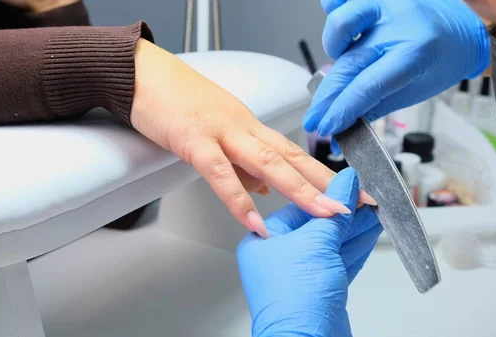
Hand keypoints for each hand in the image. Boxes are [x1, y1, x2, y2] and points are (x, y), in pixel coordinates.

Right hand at [130, 39, 354, 237]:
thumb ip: (242, 164)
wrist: (144, 74)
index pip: (296, 153)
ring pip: (267, 161)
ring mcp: (221, 132)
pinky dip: (238, 198)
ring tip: (322, 213)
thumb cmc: (179, 102)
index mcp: (251, 127)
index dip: (325, 175)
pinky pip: (219, 172)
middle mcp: (244, 128)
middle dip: (326, 184)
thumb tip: (264, 190)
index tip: (350, 194)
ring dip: (299, 189)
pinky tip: (254, 220)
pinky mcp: (194, 139)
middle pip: (292, 157)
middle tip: (352, 207)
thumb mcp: (218, 132)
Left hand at [237, 168, 382, 336]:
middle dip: (346, 213)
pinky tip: (370, 234)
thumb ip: (335, 213)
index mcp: (264, 241)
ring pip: (331, 244)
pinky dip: (356, 247)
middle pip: (317, 225)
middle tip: (369, 198)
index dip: (329, 195)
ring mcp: (299, 275)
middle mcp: (278, 257)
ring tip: (376, 211)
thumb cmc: (295, 301)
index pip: (300, 207)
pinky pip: (339, 261)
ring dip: (355, 228)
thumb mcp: (316, 244)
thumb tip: (345, 183)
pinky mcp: (319, 290)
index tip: (352, 185)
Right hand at [303, 0, 490, 136]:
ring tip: (340, 67)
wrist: (461, 25)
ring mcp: (384, 5)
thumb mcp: (417, 90)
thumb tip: (343, 129)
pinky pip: (340, 0)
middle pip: (348, 64)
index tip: (327, 127)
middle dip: (326, 98)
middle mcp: (397, 24)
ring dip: (332, 51)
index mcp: (416, 52)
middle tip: (315, 120)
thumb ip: (376, 106)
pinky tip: (340, 33)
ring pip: (340, 24)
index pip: (368, 87)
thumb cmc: (441, 58)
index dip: (342, 110)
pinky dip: (332, 13)